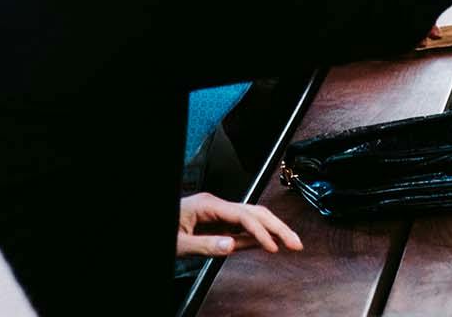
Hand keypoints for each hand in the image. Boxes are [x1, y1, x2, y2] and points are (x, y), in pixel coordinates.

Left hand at [176, 193, 303, 256]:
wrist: (155, 223)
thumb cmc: (164, 229)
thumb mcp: (179, 242)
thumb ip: (205, 244)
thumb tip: (232, 246)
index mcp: (208, 204)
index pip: (244, 215)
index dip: (261, 232)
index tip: (273, 247)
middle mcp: (216, 205)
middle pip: (255, 212)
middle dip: (278, 226)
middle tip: (296, 243)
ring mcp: (218, 213)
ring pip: (252, 217)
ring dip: (272, 229)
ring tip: (290, 242)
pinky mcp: (217, 223)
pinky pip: (241, 227)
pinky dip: (257, 235)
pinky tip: (269, 242)